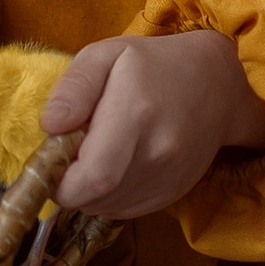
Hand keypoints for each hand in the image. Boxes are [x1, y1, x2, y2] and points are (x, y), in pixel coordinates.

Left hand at [41, 30, 264, 217]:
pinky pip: (124, 210)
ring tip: (92, 155)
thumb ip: (74, 88)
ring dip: (86, 192)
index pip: (93, 175)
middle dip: (67, 186)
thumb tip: (49, 126)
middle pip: (96, 197)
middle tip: (66, 156)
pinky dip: (107, 196)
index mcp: (136, 113)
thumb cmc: (152, 65)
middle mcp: (157, 154)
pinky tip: (113, 165)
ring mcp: (168, 179)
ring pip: (107, 208)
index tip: (48, 161)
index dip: (60, 181)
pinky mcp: (173, 194)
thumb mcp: (106, 55)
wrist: (216, 85)